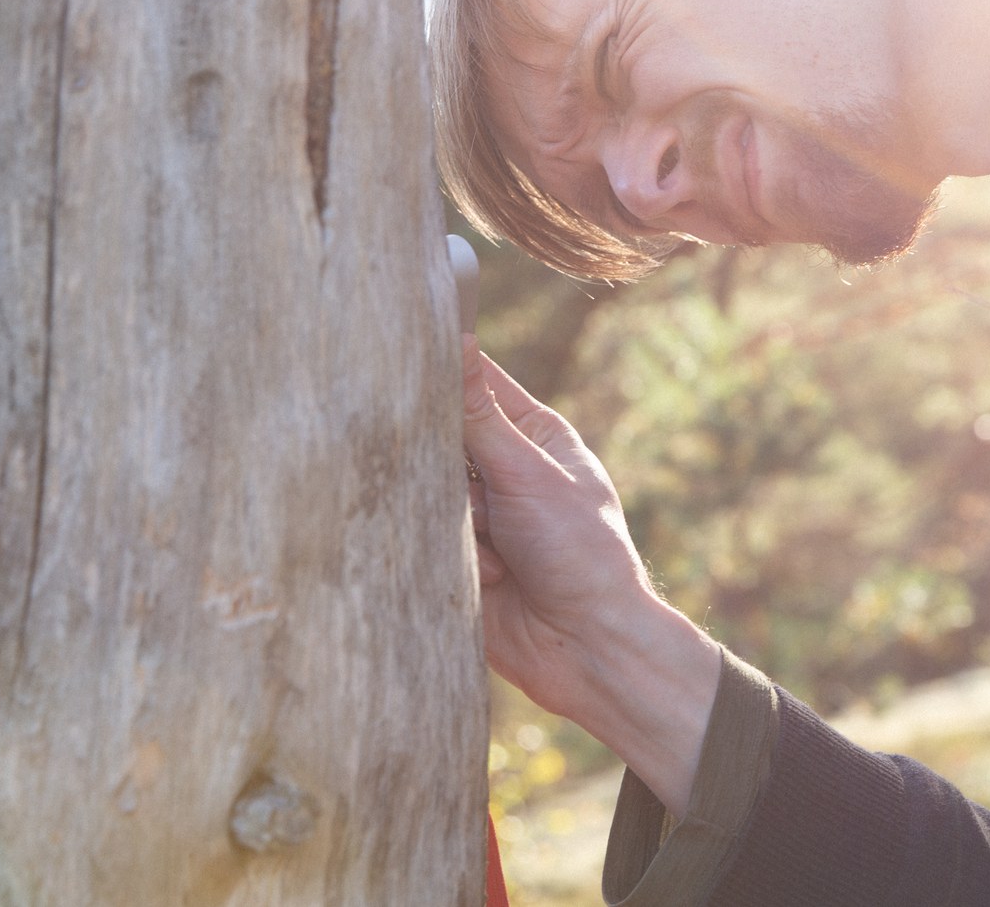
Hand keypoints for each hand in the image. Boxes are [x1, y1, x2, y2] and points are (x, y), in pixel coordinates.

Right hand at [462, 339, 720, 813]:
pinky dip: (451, 555)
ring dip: (459, 521)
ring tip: (501, 549)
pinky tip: (491, 577)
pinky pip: (422, 538)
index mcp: (533, 435)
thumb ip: (480, 415)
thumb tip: (457, 339)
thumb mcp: (530, 475)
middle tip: (481, 492)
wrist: (588, 650)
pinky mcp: (455, 560)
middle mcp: (502, 469)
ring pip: (425, 489)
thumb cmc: (582, 554)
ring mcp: (477, 515)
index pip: (475, 382)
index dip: (441, 369)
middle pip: (438, 437)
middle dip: (449, 466)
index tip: (402, 356)